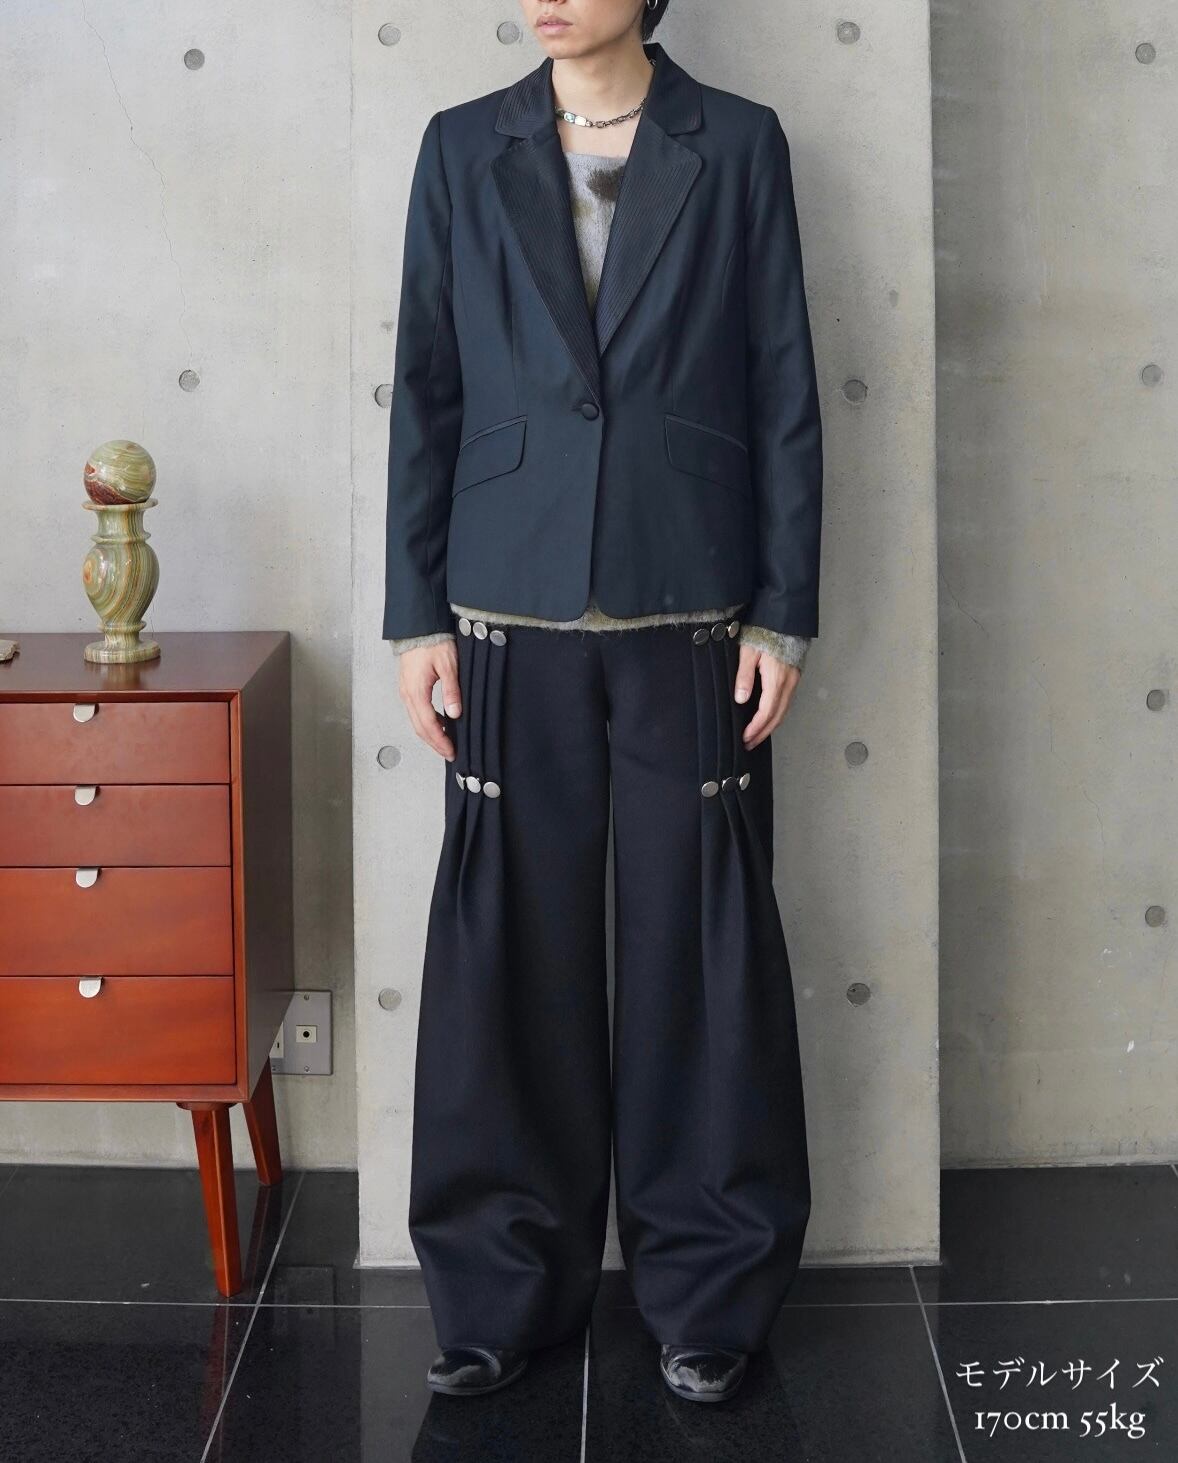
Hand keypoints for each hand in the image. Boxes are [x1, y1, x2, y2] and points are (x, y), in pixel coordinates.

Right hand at [399, 640, 460, 760]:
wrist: (418, 627)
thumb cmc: (432, 642)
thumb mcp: (448, 666)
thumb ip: (451, 691)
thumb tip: (455, 714)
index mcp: (416, 691)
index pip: (428, 724)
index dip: (440, 741)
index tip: (451, 751)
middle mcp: (407, 694)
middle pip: (419, 727)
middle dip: (434, 743)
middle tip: (449, 753)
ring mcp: (405, 691)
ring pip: (416, 721)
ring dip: (430, 734)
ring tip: (445, 742)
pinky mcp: (408, 687)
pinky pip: (415, 711)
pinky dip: (426, 722)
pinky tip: (439, 724)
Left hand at [735, 643, 799, 749]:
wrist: (785, 620)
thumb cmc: (764, 634)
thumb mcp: (748, 653)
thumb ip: (744, 676)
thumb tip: (741, 700)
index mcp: (776, 679)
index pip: (767, 711)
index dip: (756, 727)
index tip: (745, 737)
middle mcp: (788, 684)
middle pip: (778, 716)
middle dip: (763, 732)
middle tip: (749, 744)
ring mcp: (794, 682)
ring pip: (784, 711)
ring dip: (771, 726)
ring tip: (756, 736)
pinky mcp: (794, 678)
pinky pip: (787, 703)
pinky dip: (777, 716)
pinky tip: (768, 720)